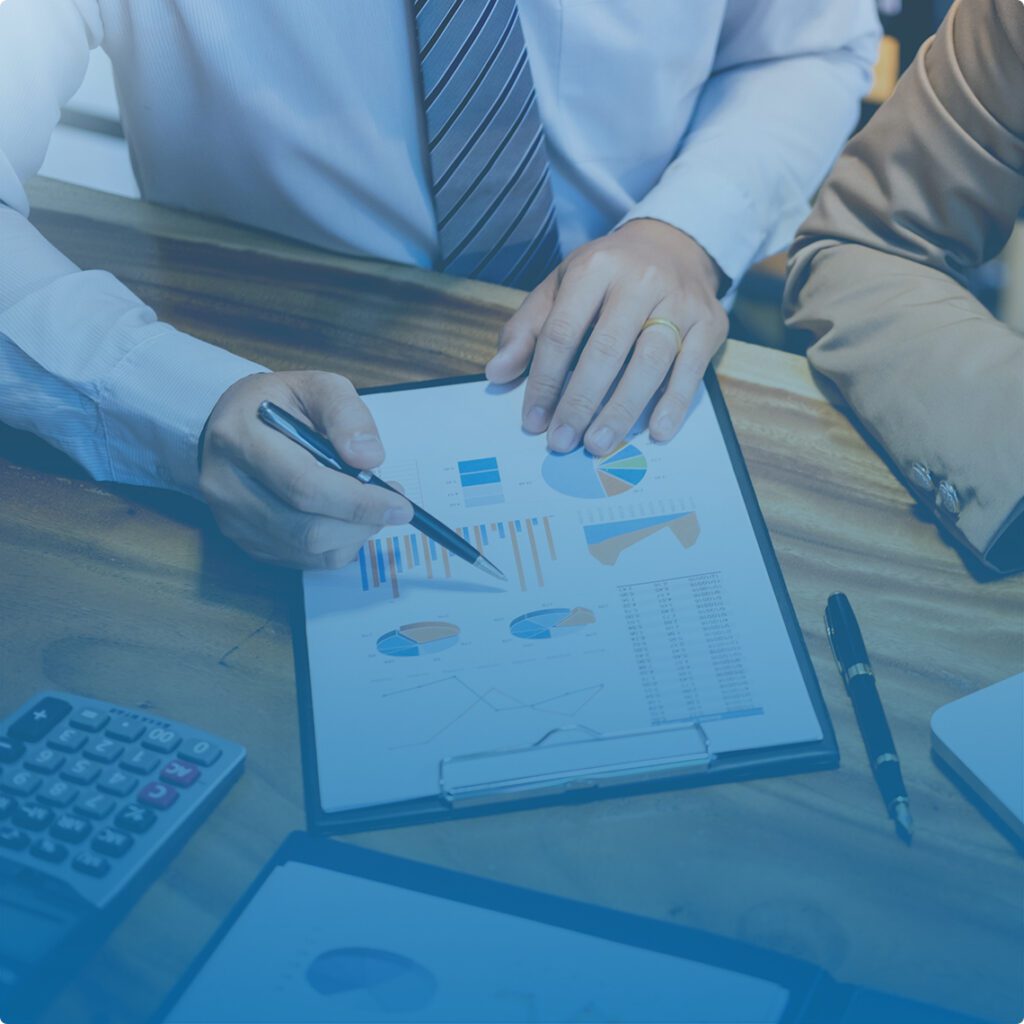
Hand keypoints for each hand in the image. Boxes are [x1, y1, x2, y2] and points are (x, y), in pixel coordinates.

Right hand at [199, 371, 412, 568]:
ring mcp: (232, 520)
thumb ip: (346, 415)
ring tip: (371, 508)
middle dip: (362, 523)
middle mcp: (227, 486)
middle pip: (306, 529)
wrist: (231, 425)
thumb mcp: (316, 387)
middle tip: (394, 507)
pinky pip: (303, 560)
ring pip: (308, 551)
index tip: (400, 504)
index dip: (358, 501)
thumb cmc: (280, 404)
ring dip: (353, 536)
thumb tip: (370, 459)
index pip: (304, 485)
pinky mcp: (245, 542)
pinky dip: (337, 545)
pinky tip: (347, 520)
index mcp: (239, 437)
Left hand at [486, 219, 728, 453]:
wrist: (673, 245)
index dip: (545, 381)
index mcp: (594, 269)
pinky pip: (691, 369)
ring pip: (650, 362)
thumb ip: (527, 330)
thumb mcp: (560, 288)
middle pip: (606, 350)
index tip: (533, 421)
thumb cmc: (607, 277)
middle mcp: (640, 280)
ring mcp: (680, 301)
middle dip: (581, 402)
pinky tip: (656, 432)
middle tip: (563, 442)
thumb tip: (496, 373)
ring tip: (599, 444)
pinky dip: (674, 403)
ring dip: (622, 410)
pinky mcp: (710, 322)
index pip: (563, 332)